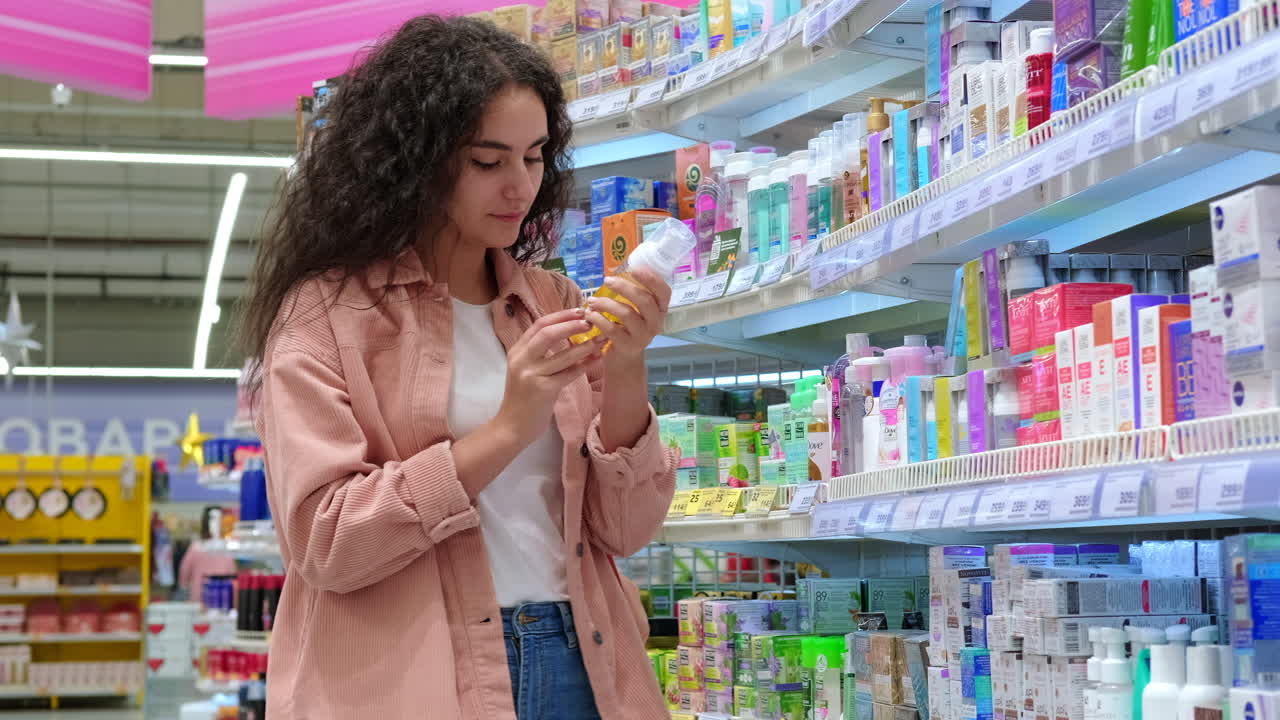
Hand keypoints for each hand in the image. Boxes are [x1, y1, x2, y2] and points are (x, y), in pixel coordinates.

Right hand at [494, 308, 605, 446]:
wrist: (512, 427)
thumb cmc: (523, 398)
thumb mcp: (525, 370)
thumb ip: (538, 352)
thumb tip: (565, 332)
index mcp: (517, 351)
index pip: (539, 325)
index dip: (561, 316)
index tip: (580, 311)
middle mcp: (521, 360)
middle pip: (547, 333)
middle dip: (572, 324)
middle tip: (592, 321)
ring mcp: (531, 375)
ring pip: (562, 355)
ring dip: (585, 345)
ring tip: (601, 339)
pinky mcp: (543, 390)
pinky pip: (568, 374)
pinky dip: (585, 365)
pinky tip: (597, 359)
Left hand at [584, 267, 671, 366]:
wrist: (624, 357)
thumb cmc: (628, 327)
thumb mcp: (635, 310)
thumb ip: (632, 293)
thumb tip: (615, 270)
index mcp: (660, 310)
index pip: (664, 292)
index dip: (652, 279)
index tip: (634, 269)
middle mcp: (655, 323)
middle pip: (644, 301)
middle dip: (624, 287)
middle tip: (607, 280)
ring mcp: (643, 336)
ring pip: (627, 314)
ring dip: (606, 304)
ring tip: (592, 300)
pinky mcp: (628, 346)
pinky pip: (612, 329)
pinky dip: (599, 320)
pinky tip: (590, 315)